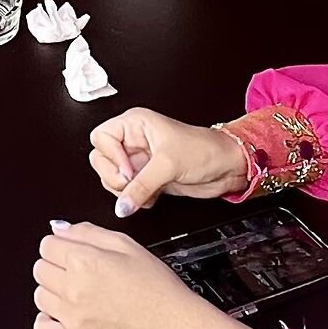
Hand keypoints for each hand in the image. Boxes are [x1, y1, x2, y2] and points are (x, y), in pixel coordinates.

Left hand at [33, 222, 225, 328]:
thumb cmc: (158, 289)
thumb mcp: (128, 246)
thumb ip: (89, 232)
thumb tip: (60, 229)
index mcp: (85, 261)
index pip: (47, 245)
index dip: (62, 246)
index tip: (72, 252)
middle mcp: (74, 289)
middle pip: (40, 269)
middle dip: (57, 267)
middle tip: (81, 273)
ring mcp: (73, 318)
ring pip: (39, 296)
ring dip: (55, 293)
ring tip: (80, 295)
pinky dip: (49, 321)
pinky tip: (67, 316)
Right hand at [88, 108, 249, 215]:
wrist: (226, 168)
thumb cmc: (205, 150)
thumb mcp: (169, 164)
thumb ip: (141, 186)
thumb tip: (122, 205)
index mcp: (135, 123)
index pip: (101, 137)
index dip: (111, 156)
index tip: (129, 169)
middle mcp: (133, 140)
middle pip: (101, 159)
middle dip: (115, 176)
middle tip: (133, 181)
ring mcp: (138, 160)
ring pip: (111, 178)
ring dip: (126, 191)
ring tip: (147, 191)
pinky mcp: (145, 177)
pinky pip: (126, 192)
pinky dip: (135, 199)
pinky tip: (153, 196)